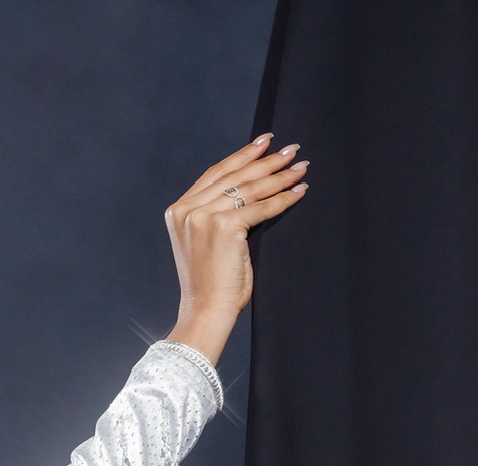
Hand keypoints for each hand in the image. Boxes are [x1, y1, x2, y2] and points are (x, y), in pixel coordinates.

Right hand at [164, 134, 309, 365]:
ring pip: (249, 189)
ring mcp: (204, 217)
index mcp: (178, 211)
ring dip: (279, 176)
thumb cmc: (210, 284)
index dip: (241, 156)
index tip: (263, 142)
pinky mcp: (224, 227)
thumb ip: (214, 214)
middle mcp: (187, 210)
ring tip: (300, 166)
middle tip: (290, 150)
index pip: (215, 174)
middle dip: (265, 161)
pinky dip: (283, 199)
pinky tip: (299, 190)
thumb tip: (250, 187)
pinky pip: (261, 207)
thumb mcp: (205, 242)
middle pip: (234, 177)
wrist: (206, 311)